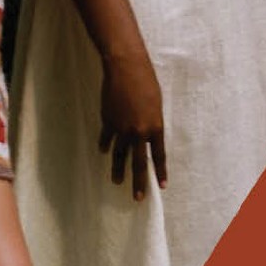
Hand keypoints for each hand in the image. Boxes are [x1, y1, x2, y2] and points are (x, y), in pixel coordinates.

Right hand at [98, 51, 166, 201]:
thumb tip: (146, 136)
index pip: (159, 155)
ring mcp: (122, 128)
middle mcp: (139, 131)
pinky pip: (106, 140)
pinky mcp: (108, 122)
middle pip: (139, 163)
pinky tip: (104, 152)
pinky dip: (105, 146)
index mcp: (155, 127)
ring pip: (119, 156)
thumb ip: (152, 123)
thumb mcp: (155, 104)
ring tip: (116, 182)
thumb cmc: (145, 81)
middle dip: (138, 182)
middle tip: (137, 197)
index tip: (161, 186)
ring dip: (118, 170)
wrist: (126, 68)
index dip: (160, 171)